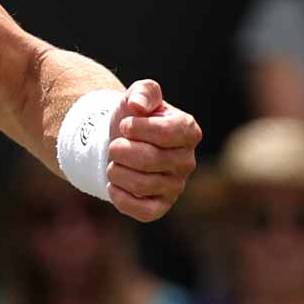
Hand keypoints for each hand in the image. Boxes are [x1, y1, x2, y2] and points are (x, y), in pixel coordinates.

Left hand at [106, 80, 199, 220]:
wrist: (116, 143)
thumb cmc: (131, 119)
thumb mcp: (137, 97)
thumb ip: (143, 92)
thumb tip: (137, 105)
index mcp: (188, 131)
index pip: (166, 133)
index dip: (136, 128)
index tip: (125, 124)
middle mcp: (187, 161)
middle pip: (150, 160)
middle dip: (119, 150)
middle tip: (114, 146)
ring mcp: (176, 186)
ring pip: (141, 185)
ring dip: (115, 171)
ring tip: (115, 163)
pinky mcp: (161, 206)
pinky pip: (143, 211)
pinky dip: (119, 197)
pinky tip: (114, 184)